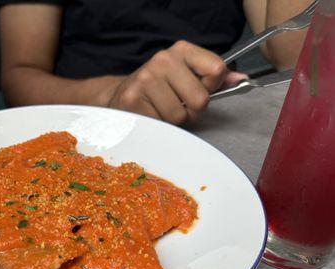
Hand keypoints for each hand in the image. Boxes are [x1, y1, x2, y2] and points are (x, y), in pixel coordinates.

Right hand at [107, 40, 246, 124]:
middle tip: (179, 107)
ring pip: (179, 116)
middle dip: (193, 111)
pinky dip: (159, 126)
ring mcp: (145, 79)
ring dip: (174, 121)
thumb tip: (241, 79)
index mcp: (181, 50)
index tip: (198, 89)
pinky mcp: (132, 100)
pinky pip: (161, 124)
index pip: (216, 70)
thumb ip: (214, 78)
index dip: (211, 88)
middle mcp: (162, 60)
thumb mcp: (187, 76)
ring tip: (162, 111)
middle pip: (200, 99)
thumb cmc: (159, 89)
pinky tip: (150, 116)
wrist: (120, 95)